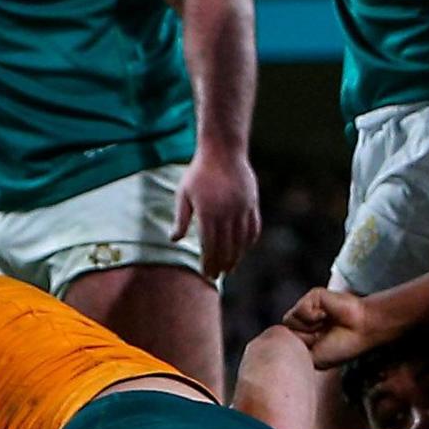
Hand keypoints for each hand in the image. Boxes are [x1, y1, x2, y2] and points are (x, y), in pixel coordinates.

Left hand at [174, 151, 261, 278]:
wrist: (223, 151)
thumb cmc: (199, 173)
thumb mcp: (184, 194)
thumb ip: (181, 219)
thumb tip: (175, 240)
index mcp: (208, 213)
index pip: (210, 247)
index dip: (209, 263)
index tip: (206, 274)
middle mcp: (227, 213)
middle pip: (227, 248)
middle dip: (221, 265)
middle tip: (216, 276)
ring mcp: (243, 209)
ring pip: (242, 242)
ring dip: (236, 258)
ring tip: (229, 268)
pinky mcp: (252, 204)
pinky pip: (254, 229)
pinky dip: (249, 243)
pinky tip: (243, 250)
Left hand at [281, 287, 383, 367]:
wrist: (362, 331)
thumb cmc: (342, 346)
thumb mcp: (314, 356)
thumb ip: (295, 349)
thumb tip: (278, 337)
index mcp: (304, 335)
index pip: (284, 340)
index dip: (296, 347)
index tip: (317, 348)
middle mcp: (304, 320)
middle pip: (285, 330)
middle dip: (303, 337)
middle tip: (322, 337)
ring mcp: (308, 307)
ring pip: (290, 319)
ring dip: (309, 327)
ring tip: (326, 326)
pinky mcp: (313, 296)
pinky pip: (301, 309)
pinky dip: (314, 316)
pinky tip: (327, 315)